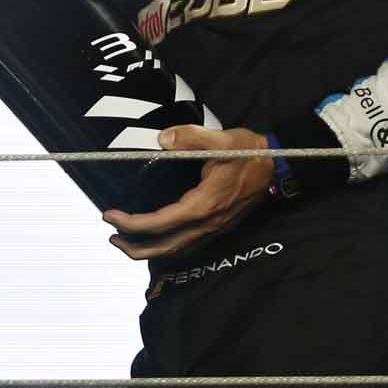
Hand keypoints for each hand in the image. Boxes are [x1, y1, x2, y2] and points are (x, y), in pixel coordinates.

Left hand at [101, 126, 272, 259]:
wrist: (278, 165)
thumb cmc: (250, 153)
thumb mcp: (222, 140)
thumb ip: (190, 137)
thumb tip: (162, 139)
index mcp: (204, 205)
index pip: (160, 223)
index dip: (132, 223)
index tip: (110, 215)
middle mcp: (208, 223)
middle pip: (166, 247)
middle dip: (135, 246)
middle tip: (111, 237)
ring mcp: (214, 228)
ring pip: (177, 249)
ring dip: (149, 250)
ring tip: (126, 242)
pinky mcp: (218, 226)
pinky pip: (188, 244)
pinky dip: (167, 246)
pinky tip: (158, 238)